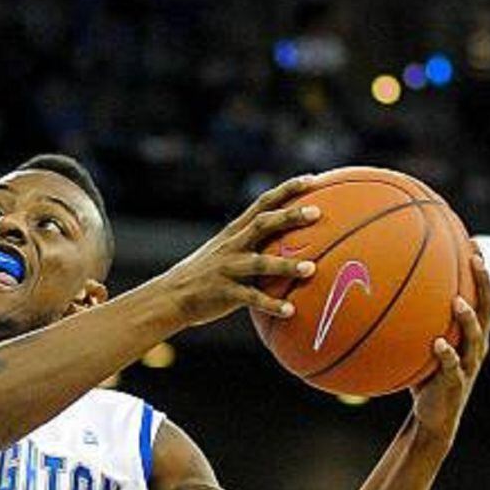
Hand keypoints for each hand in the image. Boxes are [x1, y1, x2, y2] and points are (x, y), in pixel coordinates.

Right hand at [165, 175, 322, 326]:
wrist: (172, 296)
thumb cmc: (207, 274)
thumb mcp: (226, 251)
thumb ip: (253, 244)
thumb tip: (291, 243)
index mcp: (235, 232)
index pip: (264, 203)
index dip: (288, 189)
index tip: (313, 179)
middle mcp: (233, 245)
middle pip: (264, 224)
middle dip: (290, 216)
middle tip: (317, 213)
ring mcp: (228, 268)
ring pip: (260, 263)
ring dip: (286, 266)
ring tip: (311, 269)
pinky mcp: (225, 292)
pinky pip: (252, 298)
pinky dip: (271, 304)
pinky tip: (290, 311)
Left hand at [411, 246, 489, 445]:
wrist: (432, 416)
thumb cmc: (424, 373)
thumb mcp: (419, 343)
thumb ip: (410, 319)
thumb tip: (376, 288)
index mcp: (470, 331)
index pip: (481, 294)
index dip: (480, 269)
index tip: (473, 241)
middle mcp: (475, 344)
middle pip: (488, 308)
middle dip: (483, 283)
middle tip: (476, 259)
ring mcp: (468, 364)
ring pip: (475, 337)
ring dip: (468, 319)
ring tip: (458, 301)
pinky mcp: (455, 384)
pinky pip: (453, 367)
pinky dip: (446, 355)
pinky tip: (437, 343)